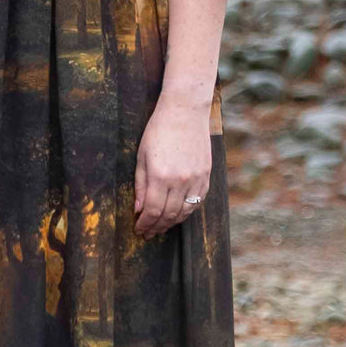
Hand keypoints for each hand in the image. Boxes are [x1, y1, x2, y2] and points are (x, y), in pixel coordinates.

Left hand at [134, 93, 210, 238]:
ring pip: (184, 212)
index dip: (145, 224)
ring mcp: (196, 179)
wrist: (185, 112)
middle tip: (148, 233)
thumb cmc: (158, 131)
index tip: (139, 230)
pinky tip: (178, 214)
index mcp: (160, 176)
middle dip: (156, 227)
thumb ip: (140, 185)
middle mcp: (180, 181)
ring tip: (161, 227)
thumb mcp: (142, 156)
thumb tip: (139, 210)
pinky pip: (197, 202)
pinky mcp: (206, 176)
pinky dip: (187, 212)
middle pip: (168, 215)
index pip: (152, 211)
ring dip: (171, 223)